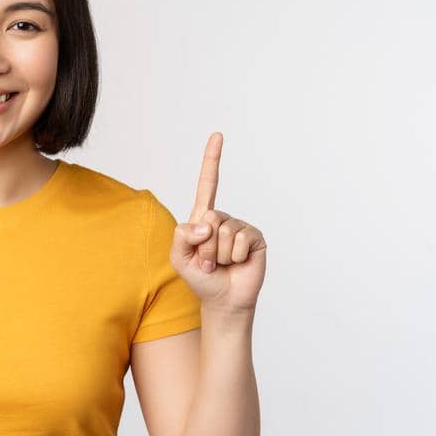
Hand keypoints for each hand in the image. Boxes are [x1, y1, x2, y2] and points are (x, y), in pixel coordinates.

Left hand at [169, 132, 267, 311]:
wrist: (223, 299)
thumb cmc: (200, 277)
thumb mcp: (179, 257)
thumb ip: (182, 236)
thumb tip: (206, 223)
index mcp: (202, 217)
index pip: (208, 184)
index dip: (212, 159)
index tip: (218, 135)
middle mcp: (222, 218)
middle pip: (209, 218)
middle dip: (204, 247)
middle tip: (207, 262)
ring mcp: (240, 227)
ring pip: (224, 232)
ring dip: (219, 255)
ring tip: (221, 264)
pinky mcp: (255, 238)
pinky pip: (241, 240)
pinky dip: (235, 256)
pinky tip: (237, 263)